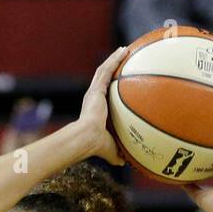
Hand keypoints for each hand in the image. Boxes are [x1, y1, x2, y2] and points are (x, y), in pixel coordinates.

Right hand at [74, 46, 129, 164]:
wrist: (86, 138)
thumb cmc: (96, 145)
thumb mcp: (111, 149)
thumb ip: (117, 153)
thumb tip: (124, 162)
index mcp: (96, 108)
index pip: (105, 92)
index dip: (112, 83)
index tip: (121, 78)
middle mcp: (94, 97)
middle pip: (104, 77)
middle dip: (114, 66)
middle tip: (125, 57)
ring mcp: (94, 92)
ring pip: (105, 70)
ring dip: (115, 58)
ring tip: (125, 49)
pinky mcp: (96, 89)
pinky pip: (107, 70)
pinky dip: (115, 59)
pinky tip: (124, 50)